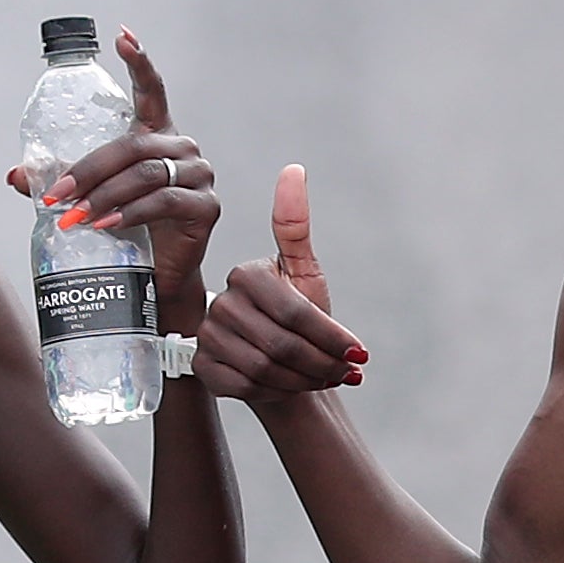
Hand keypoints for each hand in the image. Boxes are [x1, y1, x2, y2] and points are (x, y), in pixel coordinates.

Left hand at [12, 27, 223, 307]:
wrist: (158, 278)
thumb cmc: (128, 230)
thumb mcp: (91, 197)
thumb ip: (59, 180)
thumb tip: (16, 175)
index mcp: (156, 135)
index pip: (151, 90)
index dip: (139, 61)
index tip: (122, 36)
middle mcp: (181, 148)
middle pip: (132, 145)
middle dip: (88, 170)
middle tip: (57, 195)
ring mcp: (198, 175)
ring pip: (144, 174)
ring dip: (104, 196)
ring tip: (75, 218)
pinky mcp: (205, 207)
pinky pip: (163, 202)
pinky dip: (130, 213)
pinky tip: (107, 224)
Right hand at [194, 163, 373, 403]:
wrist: (280, 362)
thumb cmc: (298, 316)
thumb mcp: (305, 272)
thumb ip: (295, 227)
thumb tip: (293, 169)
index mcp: (246, 275)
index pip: (296, 312)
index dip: (331, 337)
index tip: (359, 353)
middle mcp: (221, 302)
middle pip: (283, 345)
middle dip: (323, 364)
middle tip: (347, 372)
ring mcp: (208, 335)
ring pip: (266, 370)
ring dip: (306, 381)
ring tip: (326, 379)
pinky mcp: (204, 367)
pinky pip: (248, 387)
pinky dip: (280, 393)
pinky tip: (295, 387)